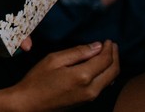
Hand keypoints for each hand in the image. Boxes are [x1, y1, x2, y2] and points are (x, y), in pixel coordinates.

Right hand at [0, 40, 119, 110]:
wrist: (30, 104)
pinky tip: (101, 67)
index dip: (109, 49)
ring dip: (112, 66)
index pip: (105, 60)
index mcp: (82, 76)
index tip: (108, 40)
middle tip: (112, 45)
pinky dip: (106, 74)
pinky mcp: (87, 101)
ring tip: (108, 54)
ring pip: (111, 80)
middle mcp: (91, 89)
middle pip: (113, 71)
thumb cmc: (37, 80)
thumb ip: (76, 52)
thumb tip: (96, 46)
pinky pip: (103, 86)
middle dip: (115, 56)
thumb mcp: (53, 60)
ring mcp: (90, 97)